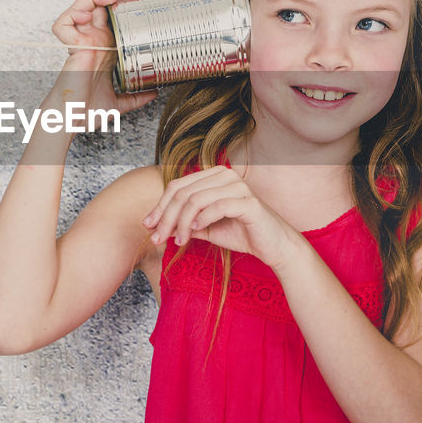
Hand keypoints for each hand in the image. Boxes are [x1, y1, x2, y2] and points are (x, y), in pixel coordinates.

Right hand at [50, 0, 155, 114]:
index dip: (125, 3)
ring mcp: (81, 41)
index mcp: (105, 48)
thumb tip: (154, 92)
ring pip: (85, 5)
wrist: (73, 120)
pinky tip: (88, 15)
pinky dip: (74, 14)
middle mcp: (93, 40)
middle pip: (102, 3)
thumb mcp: (120, 102)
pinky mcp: (71, 47)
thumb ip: (136, 96)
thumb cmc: (87, 111)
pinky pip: (64, 23)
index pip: (114, 16)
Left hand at [141, 165, 302, 265]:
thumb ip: (184, 223)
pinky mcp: (248, 202)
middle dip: (166, 217)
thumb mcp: (206, 228)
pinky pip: (217, 207)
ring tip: (179, 241)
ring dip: (182, 223)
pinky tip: (195, 232)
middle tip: (158, 238)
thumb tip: (156, 225)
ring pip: (196, 200)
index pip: (178, 186)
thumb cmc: (241, 234)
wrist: (273, 246)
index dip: (160, 206)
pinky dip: (202, 220)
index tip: (148, 226)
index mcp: (214, 176)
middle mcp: (225, 175)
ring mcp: (237, 186)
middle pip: (183, 193)